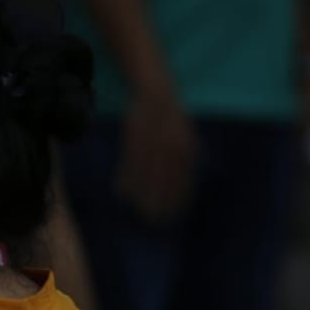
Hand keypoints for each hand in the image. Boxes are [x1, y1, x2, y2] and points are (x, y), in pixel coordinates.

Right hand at [116, 85, 196, 222]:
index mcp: (186, 146)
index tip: (172, 217)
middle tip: (152, 220)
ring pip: (145, 171)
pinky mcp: (134, 132)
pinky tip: (122, 191)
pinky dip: (126, 176)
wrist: (155, 89)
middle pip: (164, 178)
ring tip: (136, 210)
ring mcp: (152, 137)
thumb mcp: (182, 136)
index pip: (184, 178)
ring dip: (140, 192)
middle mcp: (172, 143)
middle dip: (159, 199)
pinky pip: (129, 159)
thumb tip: (182, 190)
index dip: (178, 198)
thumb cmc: (169, 119)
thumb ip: (183, 161)